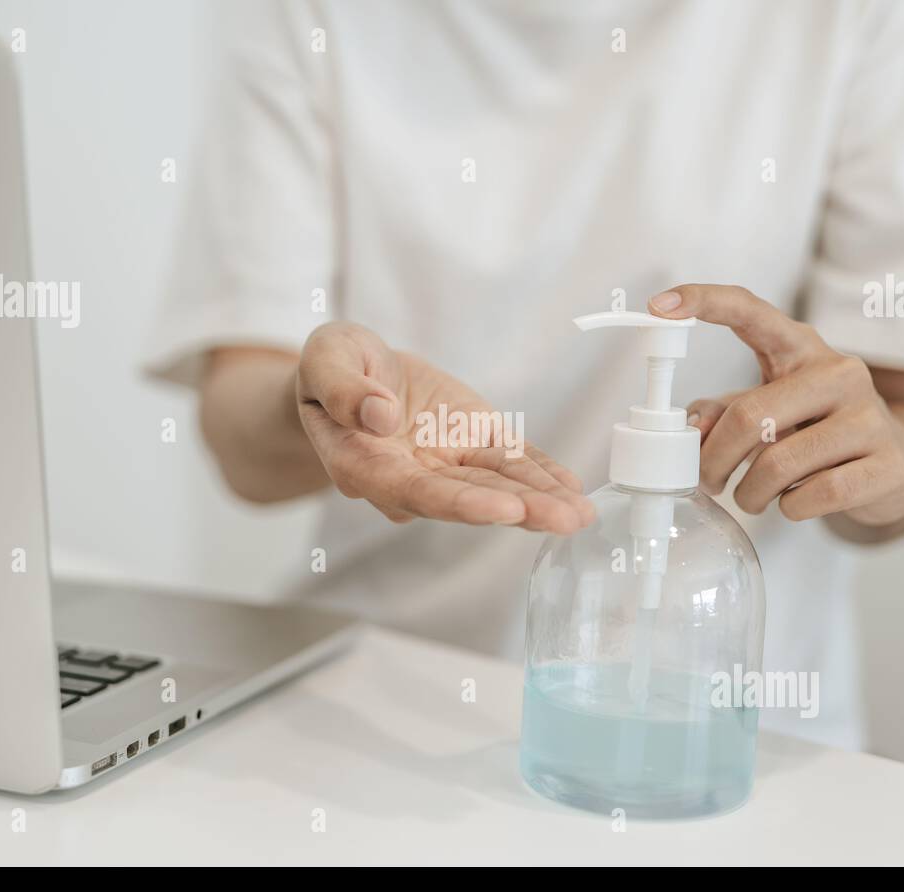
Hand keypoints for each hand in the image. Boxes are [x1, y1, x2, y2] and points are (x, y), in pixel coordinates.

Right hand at [296, 322, 594, 531]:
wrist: (350, 373)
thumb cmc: (331, 369)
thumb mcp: (324, 360)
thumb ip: (343, 388)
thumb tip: (379, 416)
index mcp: (366, 466)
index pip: (416, 492)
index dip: (461, 504)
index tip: (504, 509)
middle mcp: (411, 477)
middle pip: (468, 500)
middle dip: (519, 510)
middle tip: (563, 519)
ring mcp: (446, 464)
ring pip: (496, 485)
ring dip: (540, 501)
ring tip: (579, 514)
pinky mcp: (473, 443)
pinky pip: (510, 463)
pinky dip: (541, 475)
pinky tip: (571, 490)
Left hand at [648, 284, 903, 526]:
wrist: (898, 464)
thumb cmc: (818, 431)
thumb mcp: (769, 411)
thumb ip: (724, 413)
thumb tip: (691, 428)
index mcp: (801, 349)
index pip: (750, 312)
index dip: (703, 303)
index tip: (659, 306)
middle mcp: (840, 373)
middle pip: (750, 416)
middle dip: (714, 460)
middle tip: (708, 481)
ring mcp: (869, 417)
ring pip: (779, 464)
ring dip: (750, 493)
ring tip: (751, 497)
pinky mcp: (889, 464)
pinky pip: (816, 495)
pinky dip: (790, 509)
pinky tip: (794, 502)